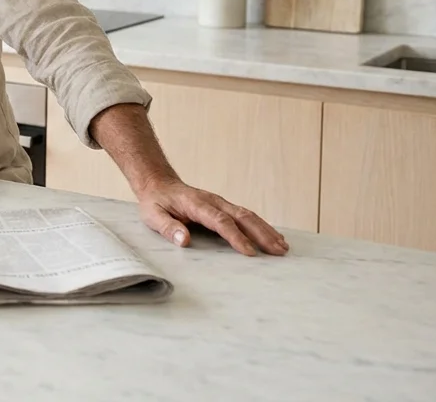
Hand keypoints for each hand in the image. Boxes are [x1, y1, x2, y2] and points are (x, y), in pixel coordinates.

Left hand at [137, 178, 288, 255]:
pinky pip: (245, 215)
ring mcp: (220, 203)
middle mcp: (213, 201)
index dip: (236, 237)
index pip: (220, 222)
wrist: (159, 183)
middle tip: (278, 252)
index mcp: (196, 204)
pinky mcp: (223, 206)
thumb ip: (168, 227)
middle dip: (262, 234)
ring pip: (248, 215)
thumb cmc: (156, 202)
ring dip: (266, 230)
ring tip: (283, 247)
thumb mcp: (153, 215)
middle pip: (242, 217)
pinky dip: (261, 226)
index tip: (249, 252)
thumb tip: (184, 240)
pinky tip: (272, 236)